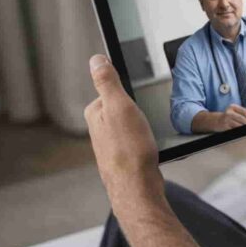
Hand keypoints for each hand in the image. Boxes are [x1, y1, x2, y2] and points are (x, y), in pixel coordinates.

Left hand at [84, 55, 164, 213]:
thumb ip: (107, 81)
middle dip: (138, 112)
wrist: (137, 187)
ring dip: (144, 129)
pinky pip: (138, 141)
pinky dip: (146, 143)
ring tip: (148, 138)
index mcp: (95, 113)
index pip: (113, 90)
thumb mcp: (120, 106)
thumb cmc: (130, 149)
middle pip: (124, 108)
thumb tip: (96, 59)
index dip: (130, 94)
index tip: (139, 101)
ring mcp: (111, 144)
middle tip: (146, 122)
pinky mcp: (124, 157)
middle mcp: (99, 129)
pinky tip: (150, 150)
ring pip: (132, 126)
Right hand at [218, 104, 245, 129]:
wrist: (216, 121)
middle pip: (242, 118)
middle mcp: (229, 112)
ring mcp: (226, 120)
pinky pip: (234, 129)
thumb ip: (243, 113)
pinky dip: (240, 130)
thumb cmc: (228, 116)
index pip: (245, 111)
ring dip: (245, 127)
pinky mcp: (225, 127)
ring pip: (239, 125)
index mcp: (232, 107)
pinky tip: (242, 131)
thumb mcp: (234, 111)